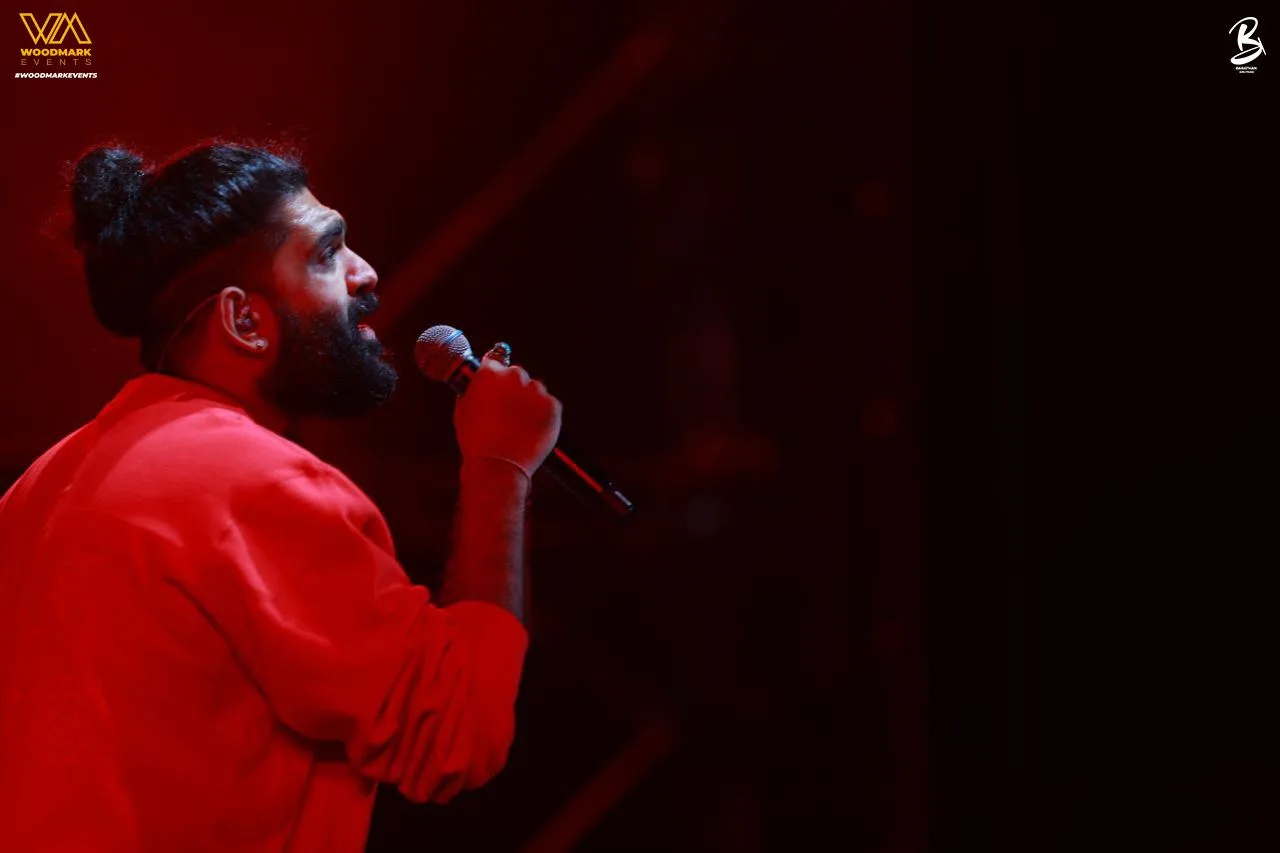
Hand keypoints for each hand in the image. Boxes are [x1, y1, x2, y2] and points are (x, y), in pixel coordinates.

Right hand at [454, 358, 562, 475]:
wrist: (499, 466)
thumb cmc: (476, 441)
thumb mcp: (463, 410)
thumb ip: (473, 390)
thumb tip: (480, 384)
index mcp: (489, 373)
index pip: (495, 362)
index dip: (495, 377)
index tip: (497, 386)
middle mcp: (514, 376)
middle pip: (517, 374)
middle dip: (513, 388)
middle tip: (508, 411)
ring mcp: (536, 390)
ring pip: (535, 389)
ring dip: (530, 401)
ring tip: (519, 424)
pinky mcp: (553, 405)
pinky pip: (549, 404)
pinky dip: (544, 414)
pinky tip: (531, 429)